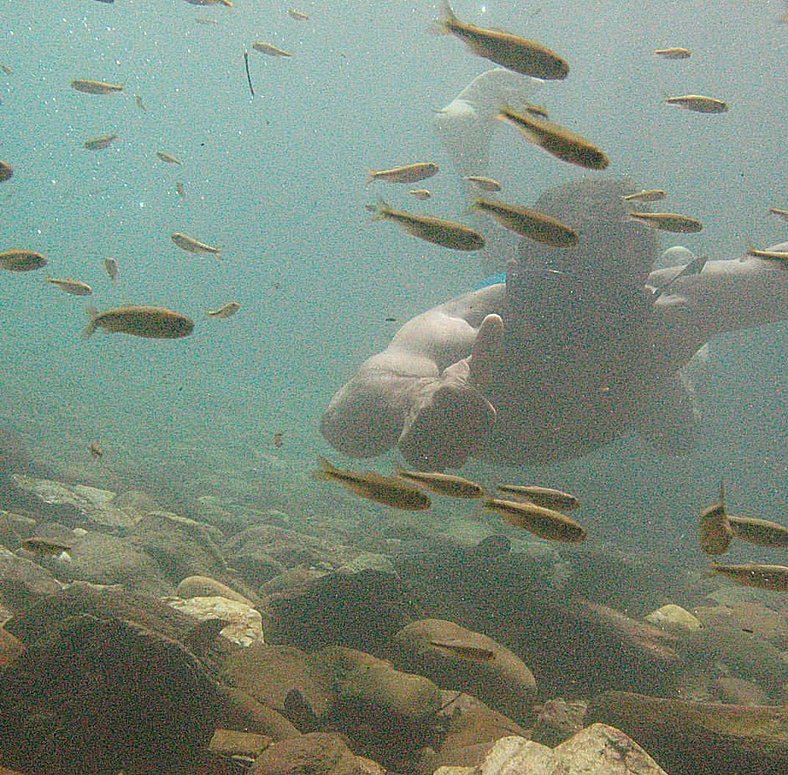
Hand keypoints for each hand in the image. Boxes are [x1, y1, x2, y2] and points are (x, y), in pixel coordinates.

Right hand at [397, 315, 502, 469]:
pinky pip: (432, 464)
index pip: (486, 418)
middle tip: (452, 426)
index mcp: (454, 388)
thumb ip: (484, 349)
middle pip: (472, 441)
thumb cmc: (438, 388)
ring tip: (440, 436)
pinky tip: (426, 447)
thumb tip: (497, 316)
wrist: (387, 397)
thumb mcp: (465, 371)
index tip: (465, 408)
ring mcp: (420, 424)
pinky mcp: (406, 444)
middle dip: (466, 440)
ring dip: (450, 452)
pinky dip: (431, 461)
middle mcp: (437, 403)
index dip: (480, 419)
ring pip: (454, 456)